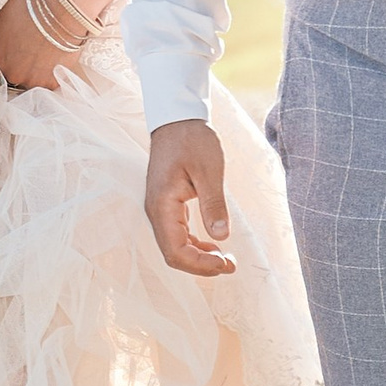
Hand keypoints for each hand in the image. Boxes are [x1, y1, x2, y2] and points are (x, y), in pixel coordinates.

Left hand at [0, 0, 77, 92]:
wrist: (60, 10)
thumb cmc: (32, 6)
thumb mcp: (3, 14)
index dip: (10, 53)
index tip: (19, 47)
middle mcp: (11, 72)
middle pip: (15, 73)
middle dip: (23, 63)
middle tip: (35, 48)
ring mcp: (31, 80)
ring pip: (32, 79)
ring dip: (38, 70)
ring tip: (48, 52)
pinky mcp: (51, 83)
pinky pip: (50, 82)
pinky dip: (54, 72)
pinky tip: (57, 57)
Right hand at [144, 120, 233, 278]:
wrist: (177, 119)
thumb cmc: (192, 139)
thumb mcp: (209, 170)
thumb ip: (214, 204)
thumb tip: (222, 237)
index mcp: (162, 205)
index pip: (175, 250)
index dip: (199, 264)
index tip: (225, 264)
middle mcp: (155, 212)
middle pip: (173, 253)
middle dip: (201, 265)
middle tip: (230, 266)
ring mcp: (159, 209)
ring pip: (175, 246)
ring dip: (199, 257)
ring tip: (226, 260)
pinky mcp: (167, 205)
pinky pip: (177, 234)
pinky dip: (195, 244)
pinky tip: (214, 245)